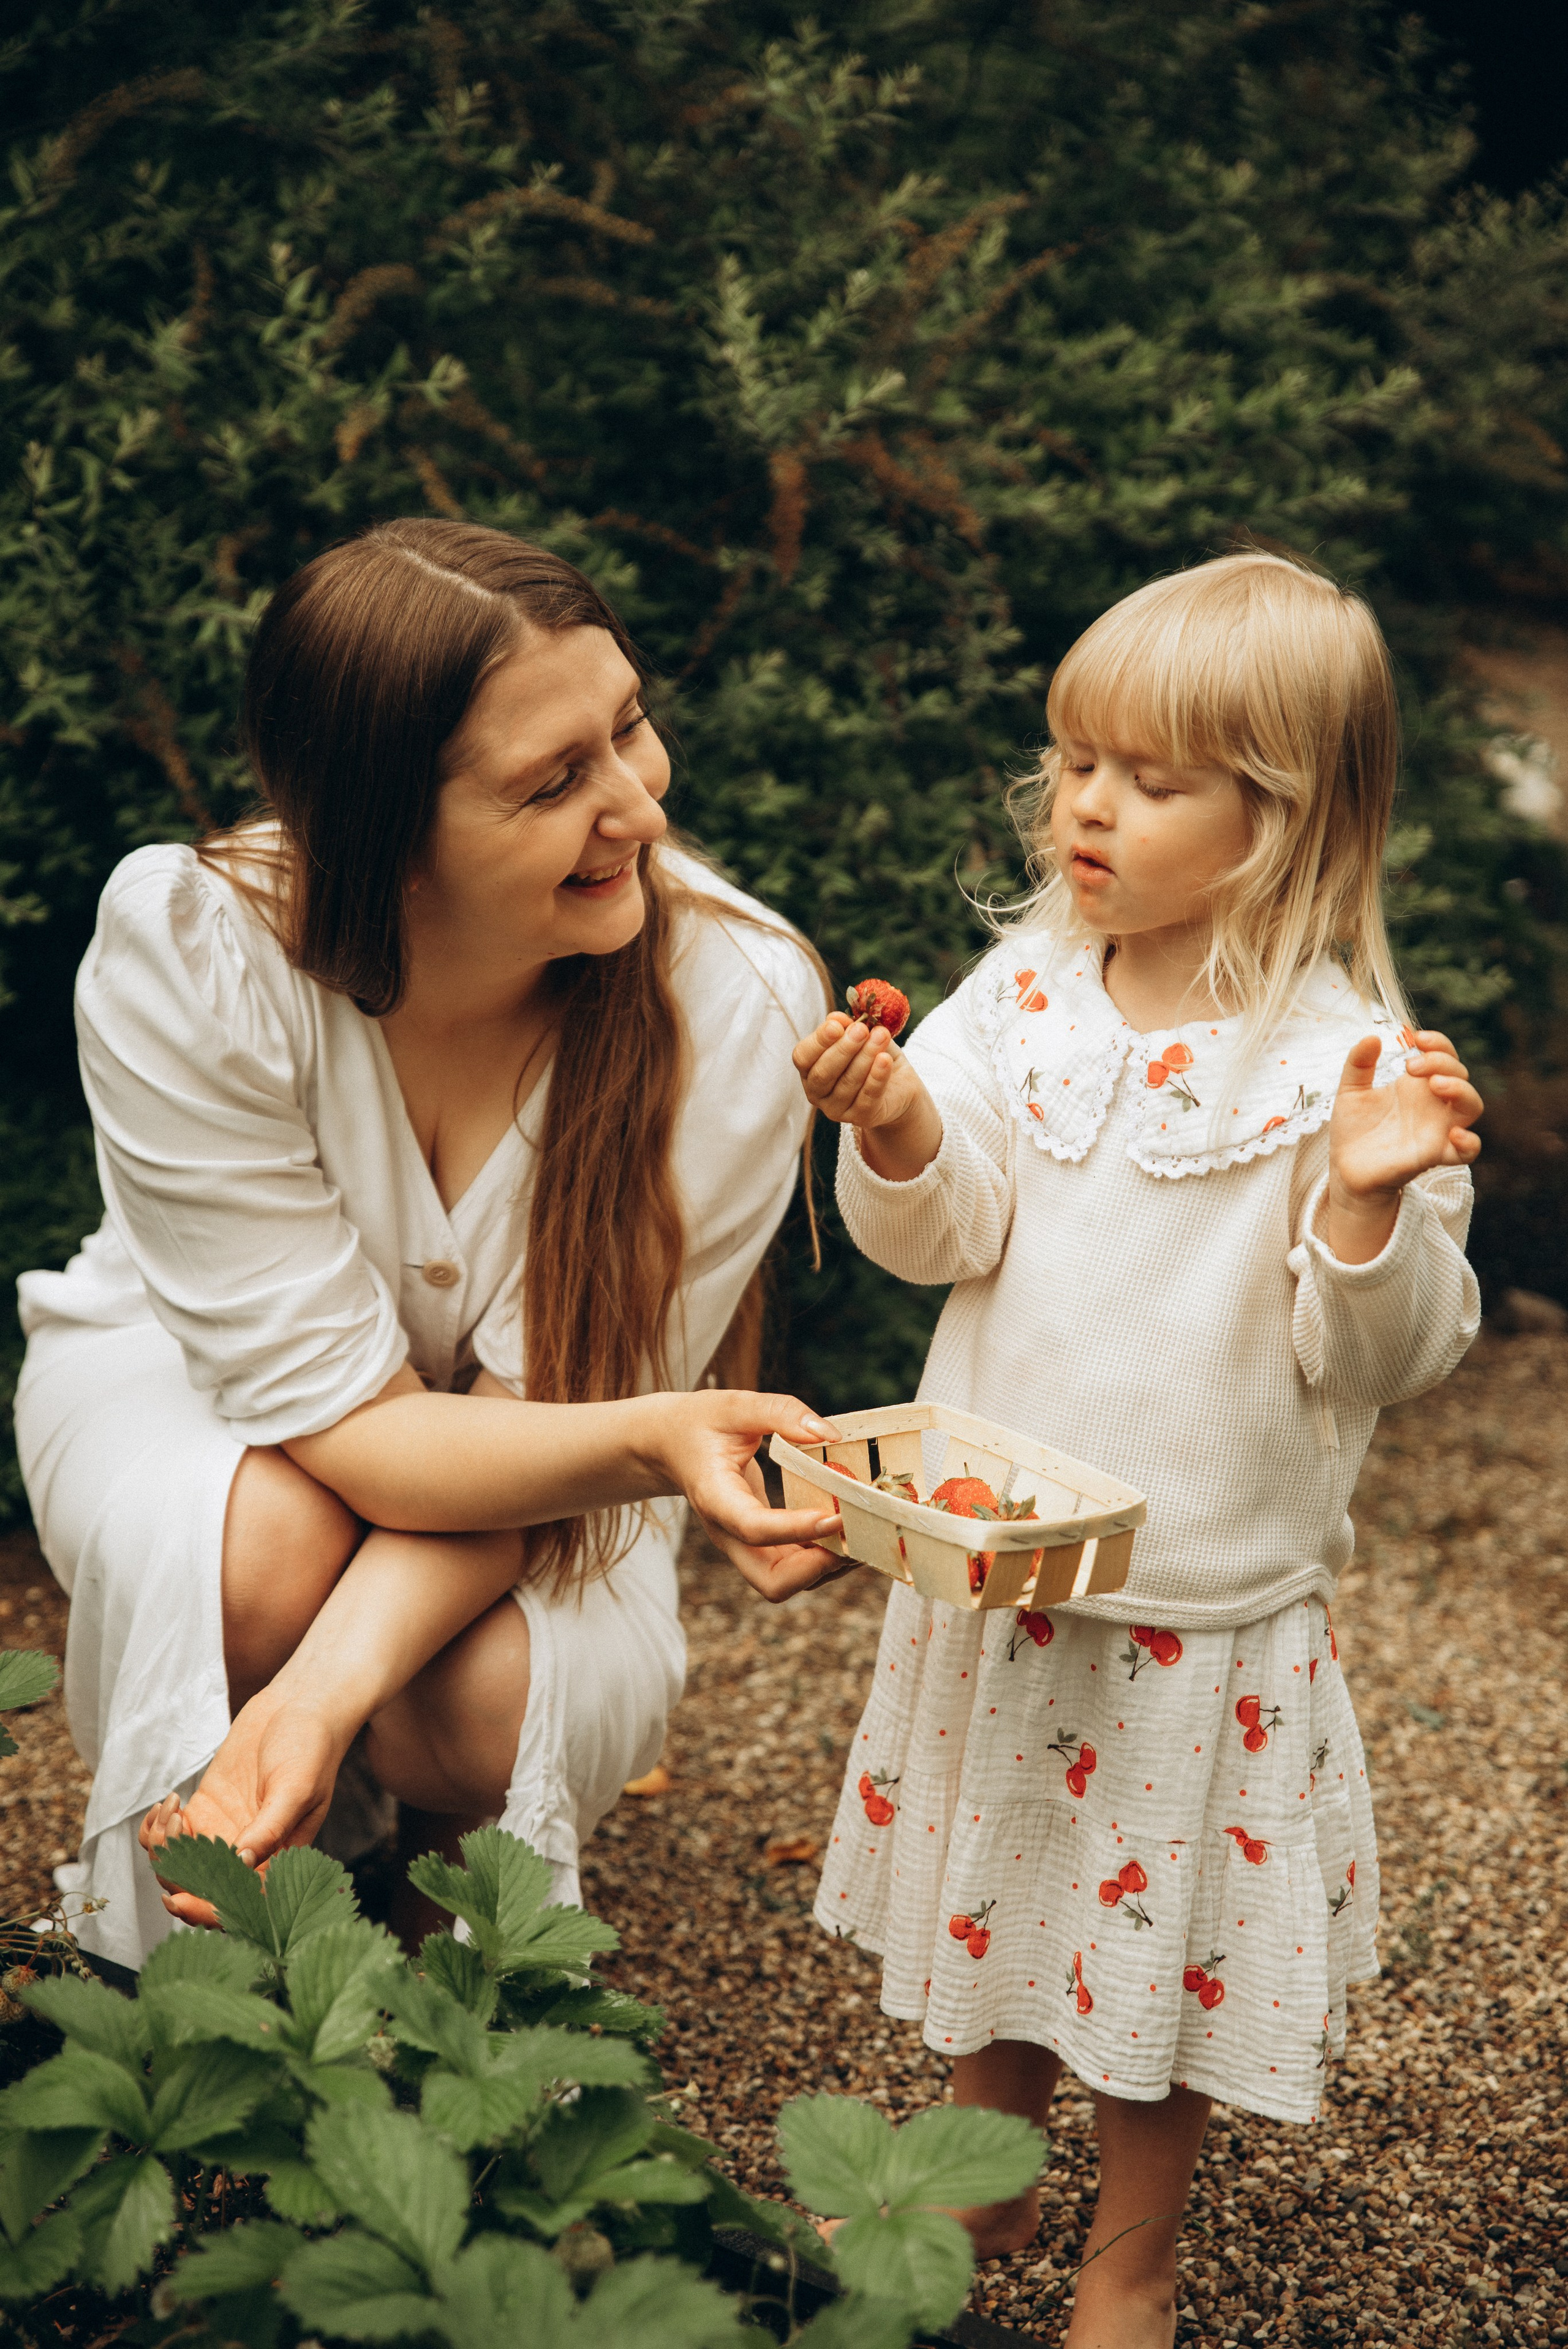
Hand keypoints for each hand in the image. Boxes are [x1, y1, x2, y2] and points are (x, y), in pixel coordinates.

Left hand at [138, 1687, 346, 1926]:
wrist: (298, 1706)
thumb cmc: (310, 1748)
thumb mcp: (295, 1789)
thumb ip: (269, 1829)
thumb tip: (241, 1865)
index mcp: (276, 1860)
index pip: (239, 1903)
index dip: (206, 1911)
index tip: (181, 1899)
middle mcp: (246, 1854)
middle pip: (200, 1889)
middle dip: (175, 1876)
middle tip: (173, 1834)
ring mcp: (222, 1832)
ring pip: (179, 1865)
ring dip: (164, 1846)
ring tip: (175, 1809)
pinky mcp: (204, 1809)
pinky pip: (170, 1835)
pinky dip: (157, 1827)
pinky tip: (168, 1804)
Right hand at [647, 1388, 850, 1601]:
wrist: (670, 1445)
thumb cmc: (701, 1424)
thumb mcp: (735, 1405)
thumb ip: (781, 1413)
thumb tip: (830, 1434)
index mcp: (715, 1498)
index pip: (755, 1529)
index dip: (797, 1530)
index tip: (836, 1516)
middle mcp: (729, 1533)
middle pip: (772, 1582)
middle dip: (817, 1569)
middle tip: (854, 1535)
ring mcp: (744, 1545)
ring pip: (787, 1582)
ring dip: (827, 1567)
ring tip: (862, 1533)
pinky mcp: (760, 1545)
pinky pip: (794, 1568)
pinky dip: (824, 1558)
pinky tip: (848, 1530)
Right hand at [792, 1013, 942, 1179]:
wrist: (900, 1085)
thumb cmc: (873, 1057)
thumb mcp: (861, 1037)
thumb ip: (847, 1027)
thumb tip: (836, 1018)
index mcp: (809, 1069)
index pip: (803, 1056)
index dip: (818, 1041)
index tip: (837, 1025)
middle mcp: (817, 1092)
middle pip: (823, 1073)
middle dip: (843, 1049)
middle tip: (862, 1029)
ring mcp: (837, 1109)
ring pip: (847, 1083)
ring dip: (865, 1057)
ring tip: (881, 1036)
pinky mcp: (862, 1118)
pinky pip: (868, 1097)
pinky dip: (877, 1076)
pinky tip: (885, 1059)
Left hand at [1326, 1029, 1482, 1263]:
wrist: (1345, 1169)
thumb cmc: (1353, 1130)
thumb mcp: (1350, 1090)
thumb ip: (1358, 1063)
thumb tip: (1372, 1037)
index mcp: (1416, 1085)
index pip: (1444, 1057)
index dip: (1439, 1043)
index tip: (1416, 1038)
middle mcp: (1433, 1105)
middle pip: (1460, 1075)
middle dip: (1442, 1062)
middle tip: (1411, 1066)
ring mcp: (1437, 1129)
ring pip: (1472, 1106)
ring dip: (1461, 1090)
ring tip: (1435, 1084)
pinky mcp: (1435, 1155)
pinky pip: (1468, 1151)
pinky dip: (1469, 1141)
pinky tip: (1453, 1133)